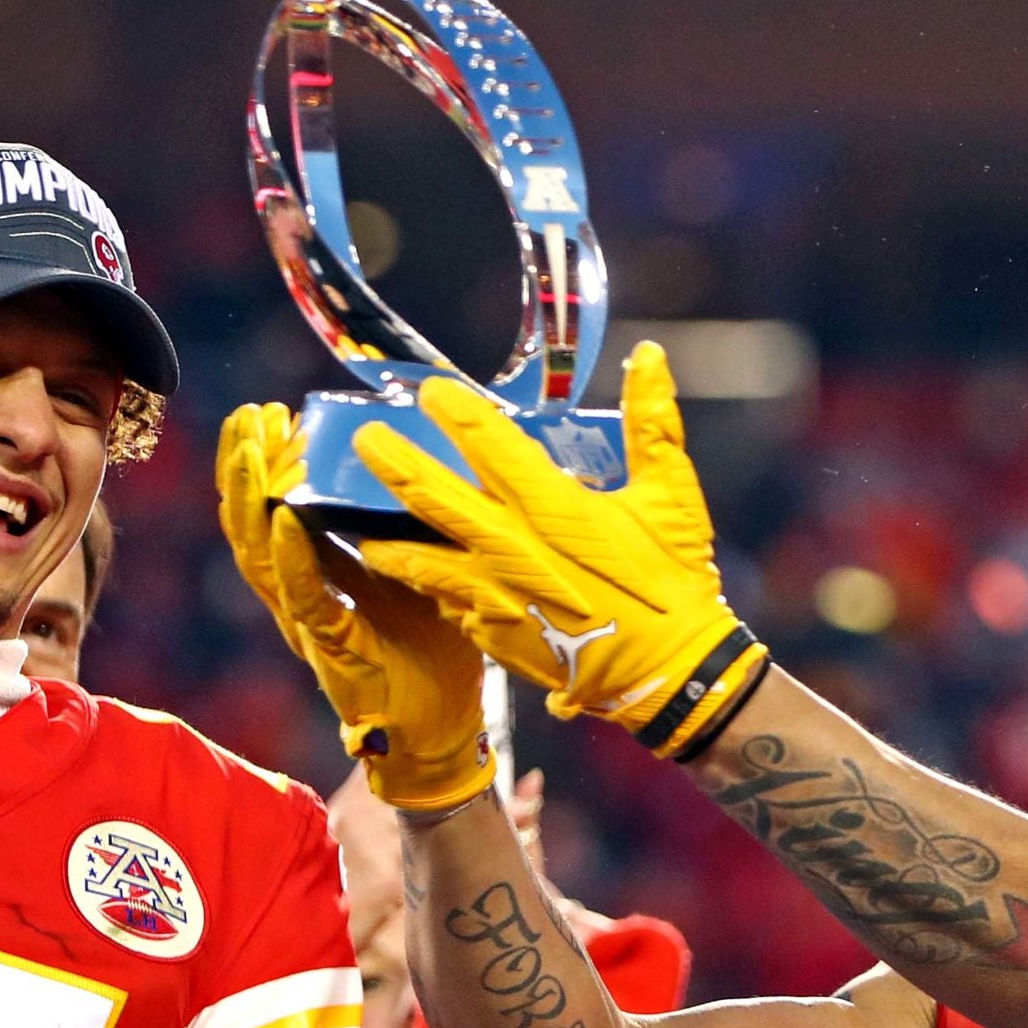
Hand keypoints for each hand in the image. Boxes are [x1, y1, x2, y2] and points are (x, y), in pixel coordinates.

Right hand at [216, 404, 494, 810]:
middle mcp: (299, 596)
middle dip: (244, 465)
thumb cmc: (433, 646)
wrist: (443, 727)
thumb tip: (425, 460)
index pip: (272, 506)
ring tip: (249, 449)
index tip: (267, 412)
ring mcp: (308, 624)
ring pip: (258, 555)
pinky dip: (291, 557)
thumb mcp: (422, 566)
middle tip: (249, 414)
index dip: (263, 460)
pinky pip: (301, 598)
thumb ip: (408, 524)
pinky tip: (285, 519)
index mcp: (317, 572)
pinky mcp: (331, 649)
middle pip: (249, 523)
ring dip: (249, 498)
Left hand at [354, 342, 767, 756]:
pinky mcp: (491, 632)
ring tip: (354, 519)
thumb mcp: (672, 497)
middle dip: (393, 463)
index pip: (490, 444)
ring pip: (420, 558)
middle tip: (363, 439)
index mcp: (553, 507)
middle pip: (432, 497)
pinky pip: (443, 601)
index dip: (455, 411)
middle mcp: (512, 547)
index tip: (429, 390)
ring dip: (386, 536)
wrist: (666, 673)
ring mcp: (494, 594)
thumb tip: (649, 354)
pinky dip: (421, 585)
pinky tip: (406, 574)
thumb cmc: (672, 582)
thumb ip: (654, 424)